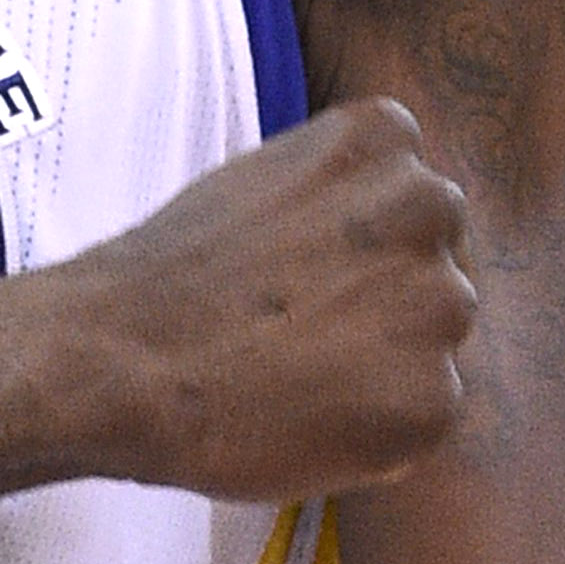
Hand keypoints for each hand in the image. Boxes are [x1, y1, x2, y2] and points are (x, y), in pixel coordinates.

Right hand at [45, 96, 474, 502]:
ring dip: (388, 361)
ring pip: (435, 339)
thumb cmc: (176, 275)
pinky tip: (304, 413)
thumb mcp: (264, 181)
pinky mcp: (434, 396)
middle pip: (438, 262)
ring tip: (296, 372)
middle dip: (389, 299)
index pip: (412, 198)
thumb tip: (379, 245)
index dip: (361, 246)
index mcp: (384, 137)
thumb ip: (341, 196)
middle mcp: (428, 204)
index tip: (308, 274)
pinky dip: (377, 427)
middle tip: (303, 330)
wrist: (125, 358)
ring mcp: (440, 301)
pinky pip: (423, 413)